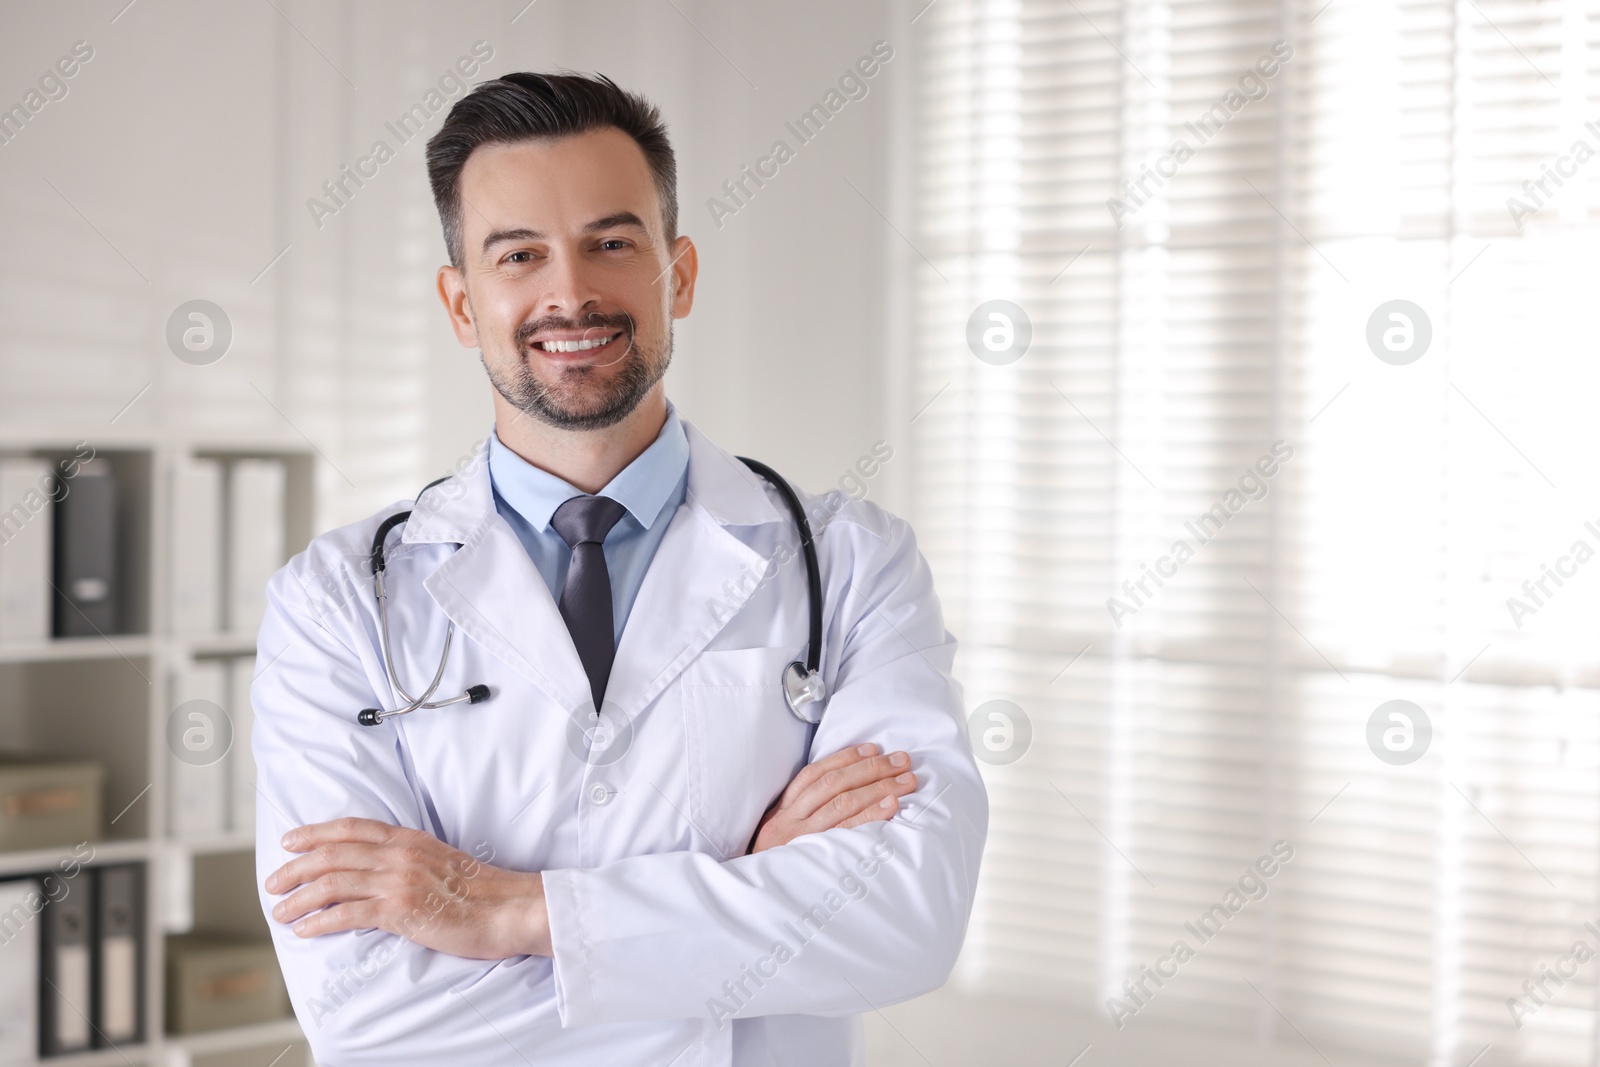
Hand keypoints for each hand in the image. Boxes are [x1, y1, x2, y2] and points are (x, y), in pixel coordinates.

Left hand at [263, 817, 550, 959]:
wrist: (509, 908)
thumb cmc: (481, 891)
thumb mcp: (442, 861)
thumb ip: (410, 859)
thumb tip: (382, 870)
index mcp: (409, 839)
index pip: (351, 828)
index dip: (315, 832)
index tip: (290, 840)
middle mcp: (399, 855)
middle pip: (332, 854)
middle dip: (295, 868)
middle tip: (273, 883)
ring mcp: (398, 882)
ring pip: (332, 883)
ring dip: (299, 898)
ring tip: (280, 912)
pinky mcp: (400, 911)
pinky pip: (348, 913)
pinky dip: (320, 921)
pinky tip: (305, 930)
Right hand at [750, 743, 916, 852]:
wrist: (757, 904)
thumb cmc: (775, 866)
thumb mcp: (778, 836)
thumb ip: (801, 814)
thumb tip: (844, 791)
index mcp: (781, 812)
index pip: (814, 774)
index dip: (845, 758)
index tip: (873, 749)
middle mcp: (789, 822)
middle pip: (834, 784)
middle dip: (871, 768)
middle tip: (902, 761)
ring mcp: (802, 841)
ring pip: (843, 804)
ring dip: (878, 788)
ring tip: (906, 781)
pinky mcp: (816, 860)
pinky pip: (847, 833)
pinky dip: (871, 816)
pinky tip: (891, 806)